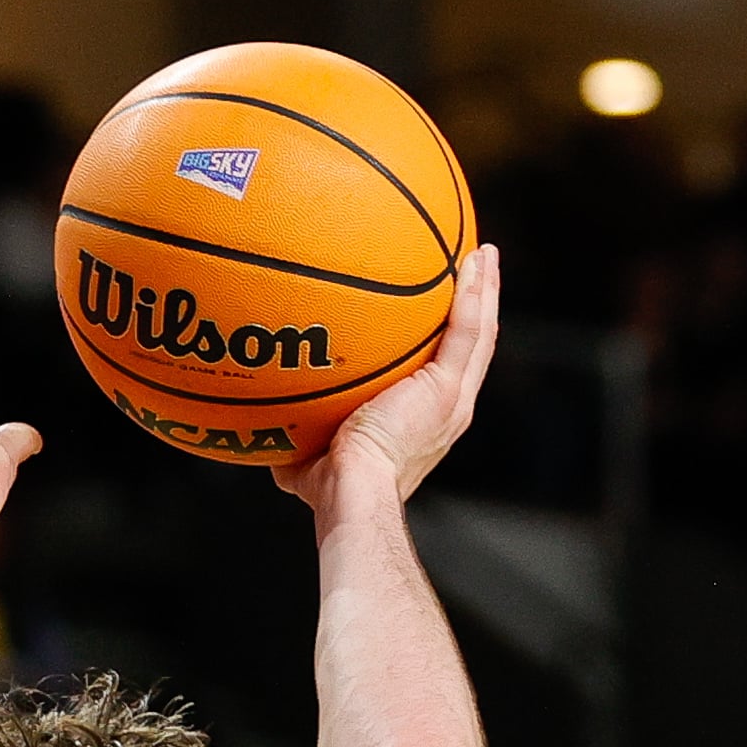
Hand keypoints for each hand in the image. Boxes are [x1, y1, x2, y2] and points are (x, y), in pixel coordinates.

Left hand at [275, 242, 499, 508]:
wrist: (353, 491)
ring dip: (486, 290)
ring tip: (484, 254)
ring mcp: (452, 399)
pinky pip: (468, 328)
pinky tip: (475, 259)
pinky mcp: (447, 388)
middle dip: (478, 307)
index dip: (446, 342)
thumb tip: (261, 428)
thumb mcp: (307, 459)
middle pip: (472, 347)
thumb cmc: (328, 489)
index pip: (443, 373)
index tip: (440, 313)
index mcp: (425, 423)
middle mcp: (448, 411)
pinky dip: (476, 292)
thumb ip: (296, 435)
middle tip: (476, 269)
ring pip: (480, 333)